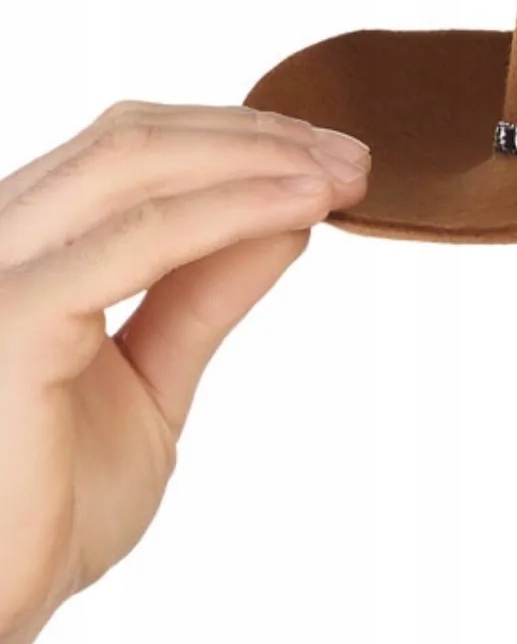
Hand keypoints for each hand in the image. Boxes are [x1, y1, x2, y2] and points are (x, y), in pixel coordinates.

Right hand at [0, 101, 368, 636]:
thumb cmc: (46, 506)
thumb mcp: (151, 378)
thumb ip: (202, 294)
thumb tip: (285, 218)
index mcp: (17, 253)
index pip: (125, 153)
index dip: (234, 139)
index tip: (329, 157)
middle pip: (131, 140)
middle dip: (258, 136)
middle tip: (354, 156)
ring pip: (132, 163)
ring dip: (257, 158)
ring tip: (344, 173)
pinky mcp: (11, 320)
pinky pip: (137, 241)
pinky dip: (233, 211)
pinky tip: (304, 209)